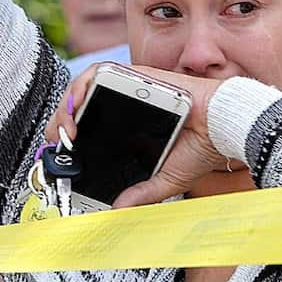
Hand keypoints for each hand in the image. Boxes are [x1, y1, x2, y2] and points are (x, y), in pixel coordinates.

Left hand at [45, 63, 232, 207]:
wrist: (225, 126)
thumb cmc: (203, 147)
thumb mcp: (165, 179)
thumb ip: (141, 193)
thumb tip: (117, 209)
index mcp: (130, 127)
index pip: (91, 125)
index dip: (70, 136)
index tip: (61, 154)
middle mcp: (126, 105)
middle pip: (81, 105)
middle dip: (61, 122)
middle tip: (57, 142)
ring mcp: (128, 88)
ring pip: (83, 87)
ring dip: (67, 105)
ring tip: (64, 128)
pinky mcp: (134, 74)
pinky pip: (100, 72)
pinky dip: (82, 87)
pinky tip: (77, 108)